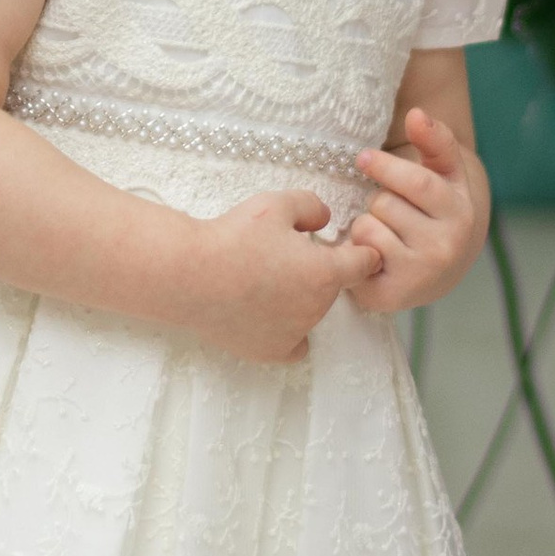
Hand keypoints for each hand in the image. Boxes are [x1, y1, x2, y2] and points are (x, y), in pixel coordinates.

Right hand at [182, 189, 379, 364]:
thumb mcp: (277, 204)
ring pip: (312, 313)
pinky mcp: (270, 351)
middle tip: (282, 255)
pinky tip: (272, 316)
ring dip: (301, 299)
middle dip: (319, 271)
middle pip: (332, 287)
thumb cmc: (233, 237)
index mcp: (325, 273)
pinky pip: (295, 346)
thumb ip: (312, 207)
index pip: (364, 264)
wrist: (189, 275)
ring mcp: (294, 333)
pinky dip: (290, 332)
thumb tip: (324, 220)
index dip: (362, 252)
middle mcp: (316, 308)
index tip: (350, 248)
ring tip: (263, 280)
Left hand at [343, 108, 488, 313]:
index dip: (386, 166)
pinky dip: (358, 248)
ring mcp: (423, 272)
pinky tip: (373, 254)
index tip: (363, 157)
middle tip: (387, 208)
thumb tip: (417, 114)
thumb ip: (435, 140)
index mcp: (461, 210)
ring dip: (366, 224)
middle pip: (385, 203)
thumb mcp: (444, 173)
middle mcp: (448, 244)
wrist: (442, 268)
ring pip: (369, 227)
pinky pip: (359, 255)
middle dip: (378, 199)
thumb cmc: (435, 209)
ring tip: (385, 233)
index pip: (417, 182)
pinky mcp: (395, 294)